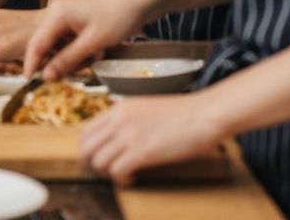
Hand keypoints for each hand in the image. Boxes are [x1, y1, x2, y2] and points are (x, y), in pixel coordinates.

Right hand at [23, 0, 144, 78]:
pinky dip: (77, 52)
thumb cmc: (117, 17)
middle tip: (71, 76)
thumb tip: (45, 77)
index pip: (36, 43)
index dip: (31, 64)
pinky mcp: (76, 21)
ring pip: (58, 45)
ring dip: (70, 58)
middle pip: (45, 44)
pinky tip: (95, 54)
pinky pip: (68, 41)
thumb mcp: (92, 43)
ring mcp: (66, 16)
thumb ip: (67, 60)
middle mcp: (57, 13)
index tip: (28, 83)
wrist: (139, 0)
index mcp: (57, 14)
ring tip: (94, 59)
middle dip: (55, 62)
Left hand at [82, 93, 225, 184]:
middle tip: (107, 170)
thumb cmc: (182, 114)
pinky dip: (121, 179)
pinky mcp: (142, 151)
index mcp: (119, 109)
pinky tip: (132, 178)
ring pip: (98, 160)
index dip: (89, 149)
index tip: (99, 158)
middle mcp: (119, 120)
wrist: (203, 114)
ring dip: (107, 173)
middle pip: (87, 147)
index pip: (87, 130)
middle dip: (93, 163)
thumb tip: (120, 136)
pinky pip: (117, 171)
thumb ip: (129, 119)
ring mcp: (129, 135)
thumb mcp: (146, 108)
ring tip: (123, 174)